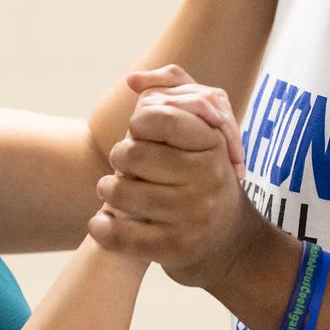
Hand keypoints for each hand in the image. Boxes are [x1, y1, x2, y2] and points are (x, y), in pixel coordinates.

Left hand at [89, 70, 262, 288]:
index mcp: (214, 145)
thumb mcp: (203, 131)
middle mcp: (208, 179)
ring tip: (111, 190)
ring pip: (122, 193)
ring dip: (107, 189)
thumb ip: (174, 90)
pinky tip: (100, 223)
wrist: (229, 242)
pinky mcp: (176, 248)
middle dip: (119, 156)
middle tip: (122, 164)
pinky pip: (122, 236)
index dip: (140, 122)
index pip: (164, 118)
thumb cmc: (203, 175)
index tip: (137, 131)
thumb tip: (132, 81)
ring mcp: (193, 216)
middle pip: (134, 154)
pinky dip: (102, 228)